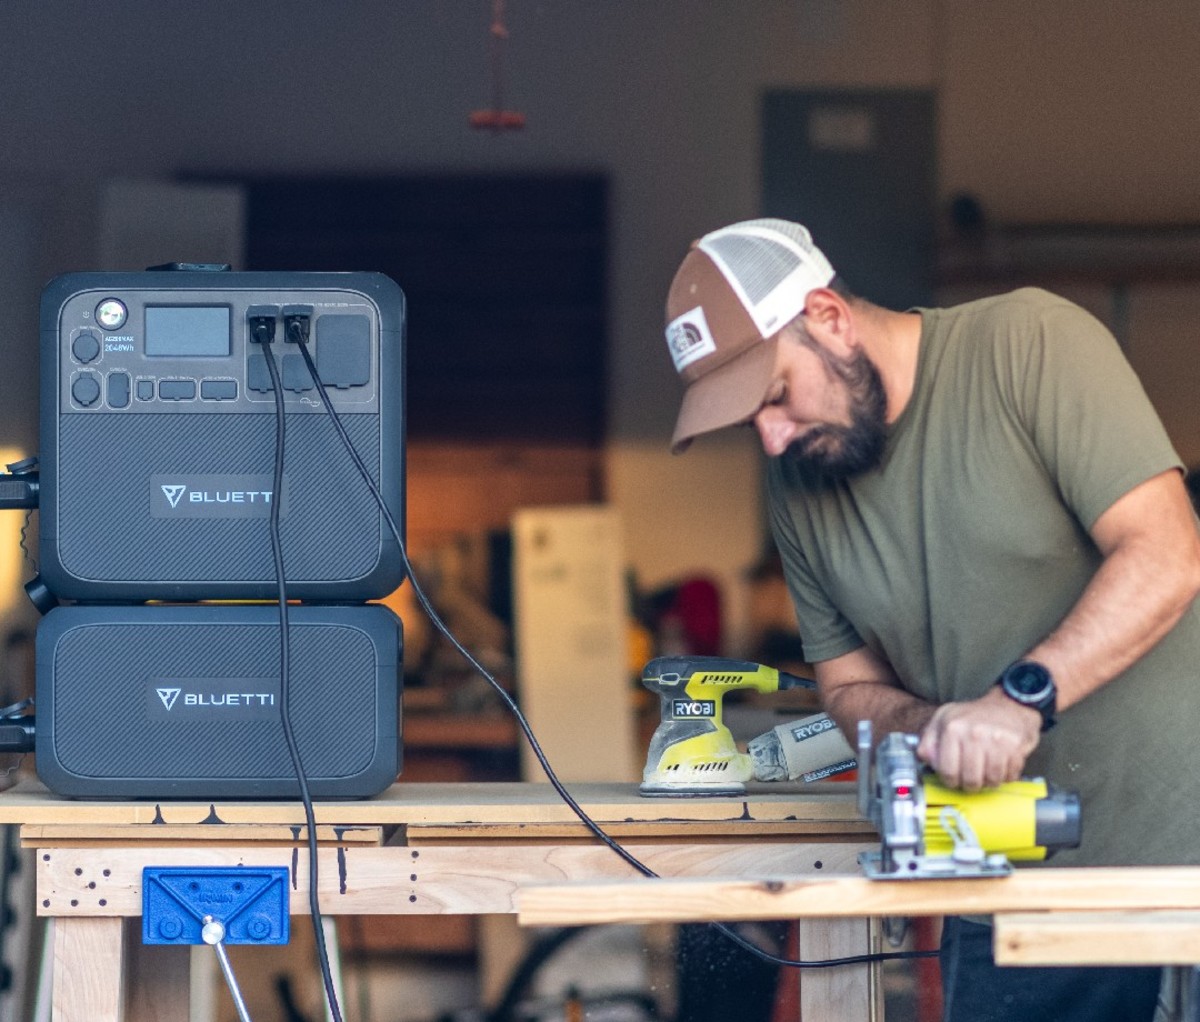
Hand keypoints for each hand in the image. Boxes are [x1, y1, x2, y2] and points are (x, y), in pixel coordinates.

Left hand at [916, 687, 1040, 790]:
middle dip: (970, 785)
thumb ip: (928, 741)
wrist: (1008, 705)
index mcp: (952, 728)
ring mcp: (997, 740)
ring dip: (989, 782)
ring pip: (991, 780)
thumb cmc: (973, 716)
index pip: (947, 770)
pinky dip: (1006, 777)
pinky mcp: (1016, 746)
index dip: (950, 781)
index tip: (953, 780)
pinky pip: (1010, 776)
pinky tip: (1001, 766)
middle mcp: (974, 733)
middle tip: (971, 779)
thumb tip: (925, 761)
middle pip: (970, 779)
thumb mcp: (943, 720)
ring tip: (986, 772)